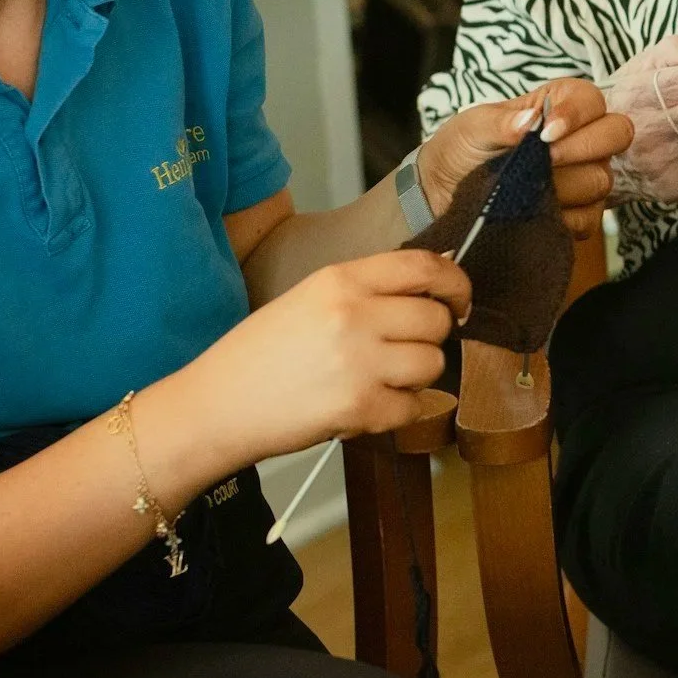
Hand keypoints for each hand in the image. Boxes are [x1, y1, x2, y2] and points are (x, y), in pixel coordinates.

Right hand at [188, 250, 471, 467]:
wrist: (218, 404)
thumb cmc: (260, 354)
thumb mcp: (310, 298)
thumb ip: (365, 290)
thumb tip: (429, 290)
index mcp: (340, 279)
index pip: (424, 266)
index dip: (455, 283)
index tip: (459, 300)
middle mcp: (353, 314)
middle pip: (436, 319)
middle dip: (432, 338)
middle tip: (405, 349)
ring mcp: (359, 362)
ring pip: (433, 363)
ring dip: (417, 376)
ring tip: (380, 379)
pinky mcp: (360, 407)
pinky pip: (415, 407)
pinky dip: (400, 411)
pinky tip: (367, 405)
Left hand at [418, 80, 633, 238]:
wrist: (445, 192)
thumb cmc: (463, 148)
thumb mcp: (473, 127)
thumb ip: (501, 122)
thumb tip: (529, 121)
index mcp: (559, 104)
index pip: (592, 100)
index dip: (578, 114)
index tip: (546, 132)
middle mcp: (581, 138)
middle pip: (617, 134)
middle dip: (580, 149)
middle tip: (545, 159)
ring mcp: (584, 177)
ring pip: (602, 180)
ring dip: (563, 185)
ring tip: (526, 186)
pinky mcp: (580, 215)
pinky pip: (590, 219)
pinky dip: (561, 217)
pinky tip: (534, 210)